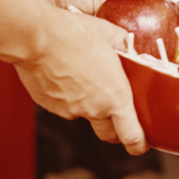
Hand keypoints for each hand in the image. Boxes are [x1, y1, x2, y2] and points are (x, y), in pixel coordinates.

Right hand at [15, 7, 146, 153]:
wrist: (36, 37)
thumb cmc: (74, 34)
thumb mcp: (109, 33)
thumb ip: (122, 43)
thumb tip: (126, 42)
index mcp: (115, 96)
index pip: (131, 134)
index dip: (139, 144)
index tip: (141, 145)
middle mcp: (93, 108)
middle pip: (108, 133)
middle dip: (115, 130)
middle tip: (119, 119)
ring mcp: (69, 110)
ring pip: (84, 114)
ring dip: (89, 105)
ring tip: (85, 77)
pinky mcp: (50, 105)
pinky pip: (64, 105)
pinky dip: (68, 96)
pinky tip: (65, 74)